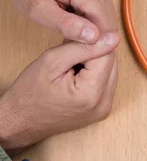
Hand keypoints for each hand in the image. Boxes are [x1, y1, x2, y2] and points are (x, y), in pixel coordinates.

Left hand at [0, 0, 117, 41]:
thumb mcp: (38, 10)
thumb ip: (66, 25)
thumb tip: (93, 36)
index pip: (106, 26)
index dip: (95, 43)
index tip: (77, 49)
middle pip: (109, 21)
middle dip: (94, 35)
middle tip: (70, 40)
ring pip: (107, 15)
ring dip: (93, 26)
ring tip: (71, 29)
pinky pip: (102, 6)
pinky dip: (91, 17)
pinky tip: (75, 18)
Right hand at [0, 33, 119, 154]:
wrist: (19, 122)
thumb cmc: (29, 94)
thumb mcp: (52, 61)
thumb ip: (83, 47)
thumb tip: (113, 38)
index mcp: (92, 93)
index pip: (108, 53)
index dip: (91, 43)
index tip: (72, 45)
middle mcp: (103, 104)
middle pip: (112, 63)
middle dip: (93, 54)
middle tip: (68, 57)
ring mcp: (104, 109)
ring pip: (110, 71)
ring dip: (94, 64)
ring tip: (70, 68)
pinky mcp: (102, 109)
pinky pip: (106, 83)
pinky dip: (94, 75)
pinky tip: (76, 76)